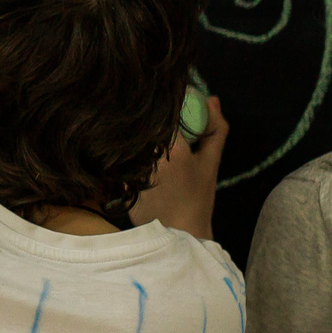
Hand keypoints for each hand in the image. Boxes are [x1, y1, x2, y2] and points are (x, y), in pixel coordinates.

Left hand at [131, 95, 226, 240]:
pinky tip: (132, 155)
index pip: (165, 109)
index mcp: (173, 146)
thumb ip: (215, 129)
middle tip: (163, 123)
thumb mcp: (211, 162)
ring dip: (138, 134)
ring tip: (147, 139)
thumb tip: (212, 99)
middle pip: (144, 122)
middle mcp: (148, 154)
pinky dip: (126, 151)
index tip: (173, 102)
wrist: (178, 233)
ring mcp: (129, 167)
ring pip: (130, 138)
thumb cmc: (198, 198)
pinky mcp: (116, 179)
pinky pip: (119, 155)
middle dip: (152, 118)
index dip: (169, 101)